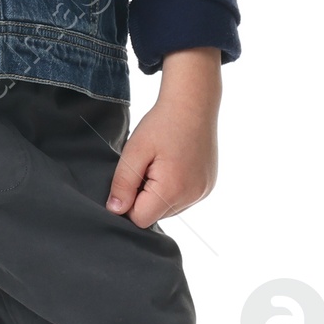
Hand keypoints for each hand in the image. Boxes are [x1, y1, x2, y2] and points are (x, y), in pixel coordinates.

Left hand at [106, 48, 220, 227]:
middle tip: (145, 167)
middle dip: (144, 198)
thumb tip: (115, 210)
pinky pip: (183, 200)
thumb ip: (123, 183)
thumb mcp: (134, 151)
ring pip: (169, 209)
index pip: (140, 219)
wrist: (193, 104)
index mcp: (172, 189)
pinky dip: (173, 190)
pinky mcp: (208, 187)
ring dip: (159, 195)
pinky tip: (173, 166)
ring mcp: (203, 192)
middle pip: (155, 216)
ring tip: (160, 165)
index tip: (130, 178)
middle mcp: (192, 196)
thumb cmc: (162, 124)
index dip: (128, 203)